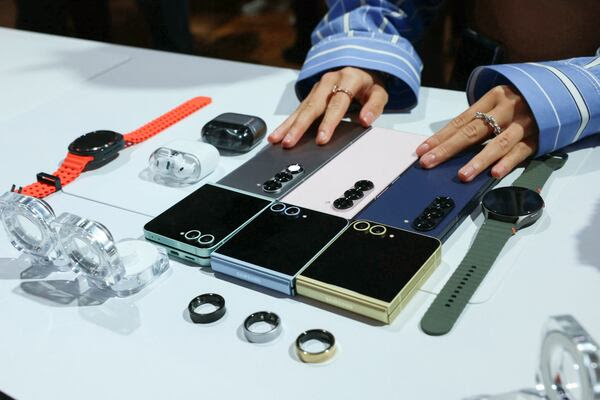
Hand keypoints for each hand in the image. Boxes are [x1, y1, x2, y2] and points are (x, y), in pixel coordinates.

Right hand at [268, 67, 387, 147]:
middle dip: (300, 126)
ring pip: (302, 107)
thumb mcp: (379, 92)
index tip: (322, 139)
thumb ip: (374, 106)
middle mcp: (329, 81)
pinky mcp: (311, 94)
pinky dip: (287, 122)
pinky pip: (298, 109)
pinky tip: (277, 133)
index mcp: (348, 79)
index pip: (337, 103)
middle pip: (313, 106)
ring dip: (288, 125)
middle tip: (290, 142)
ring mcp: (318, 87)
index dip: (329, 122)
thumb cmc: (368, 85)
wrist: (360, 67)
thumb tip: (365, 120)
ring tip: (277, 139)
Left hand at [416, 85, 538, 180]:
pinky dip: (507, 162)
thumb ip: (478, 120)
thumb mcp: (499, 102)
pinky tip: (494, 174)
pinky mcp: (538, 137)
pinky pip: (521, 151)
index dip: (440, 137)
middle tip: (429, 162)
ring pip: (498, 143)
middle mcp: (507, 109)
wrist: (563, 91)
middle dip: (449, 149)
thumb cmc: (520, 101)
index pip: (460, 121)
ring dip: (478, 160)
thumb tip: (448, 144)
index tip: (421, 151)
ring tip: (462, 175)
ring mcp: (524, 123)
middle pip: (473, 131)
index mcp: (492, 97)